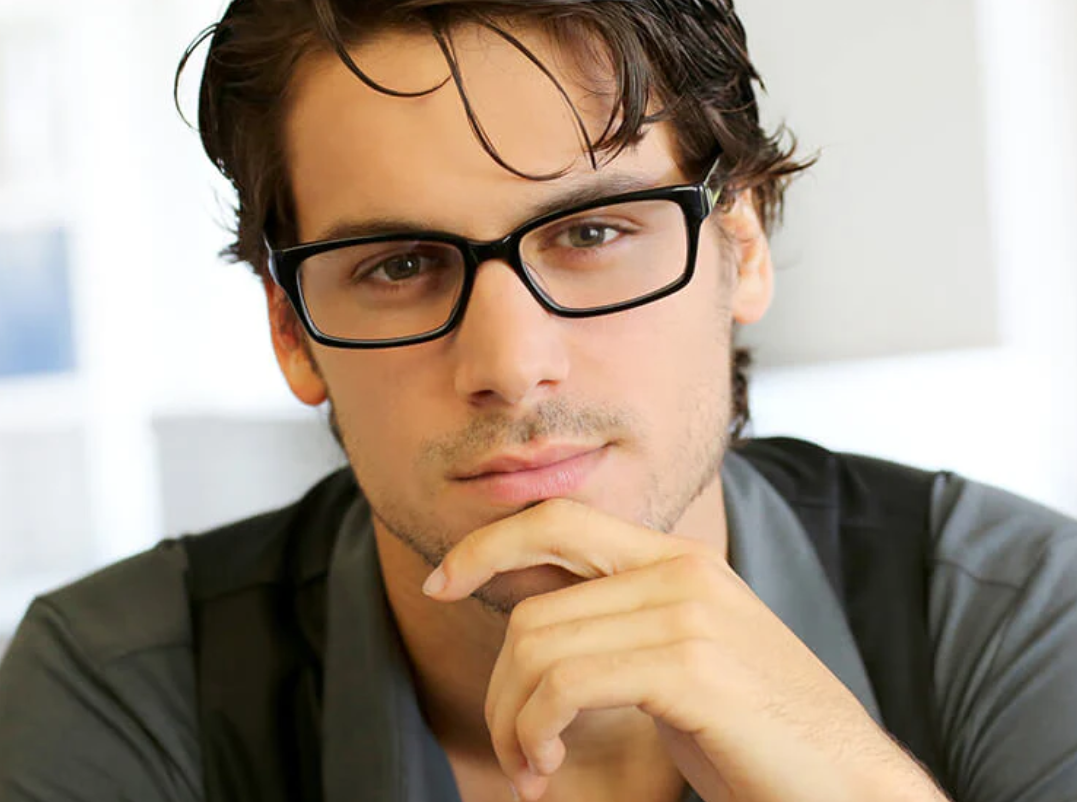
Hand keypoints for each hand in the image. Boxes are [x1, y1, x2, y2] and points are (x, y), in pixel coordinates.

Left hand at [421, 498, 946, 801]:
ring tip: (531, 768)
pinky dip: (535, 730)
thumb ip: (620, 626)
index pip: (557, 518)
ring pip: (538, 648)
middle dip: (500, 687)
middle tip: (513, 751)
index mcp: (677, 560)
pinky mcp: (690, 665)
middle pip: (531, 608)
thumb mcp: (682, 660)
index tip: (441, 582)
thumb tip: (534, 628)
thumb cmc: (761, 737)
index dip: (486, 543)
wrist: (851, 787)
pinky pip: (564, 683)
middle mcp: (681, 571)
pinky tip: (546, 766)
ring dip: (513, 722)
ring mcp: (687, 613)